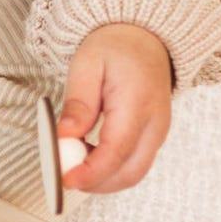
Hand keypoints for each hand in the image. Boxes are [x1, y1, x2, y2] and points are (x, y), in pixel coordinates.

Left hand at [58, 23, 171, 194]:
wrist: (143, 38)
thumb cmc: (114, 48)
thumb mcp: (87, 64)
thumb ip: (78, 102)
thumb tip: (65, 136)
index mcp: (137, 104)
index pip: (116, 151)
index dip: (90, 172)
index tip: (65, 180)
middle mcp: (155, 124)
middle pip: (129, 173)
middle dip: (95, 183)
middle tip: (62, 175)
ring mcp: (158, 133)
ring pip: (133, 173)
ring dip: (101, 178)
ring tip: (71, 158)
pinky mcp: (154, 137)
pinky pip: (133, 164)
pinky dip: (109, 169)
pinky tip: (86, 153)